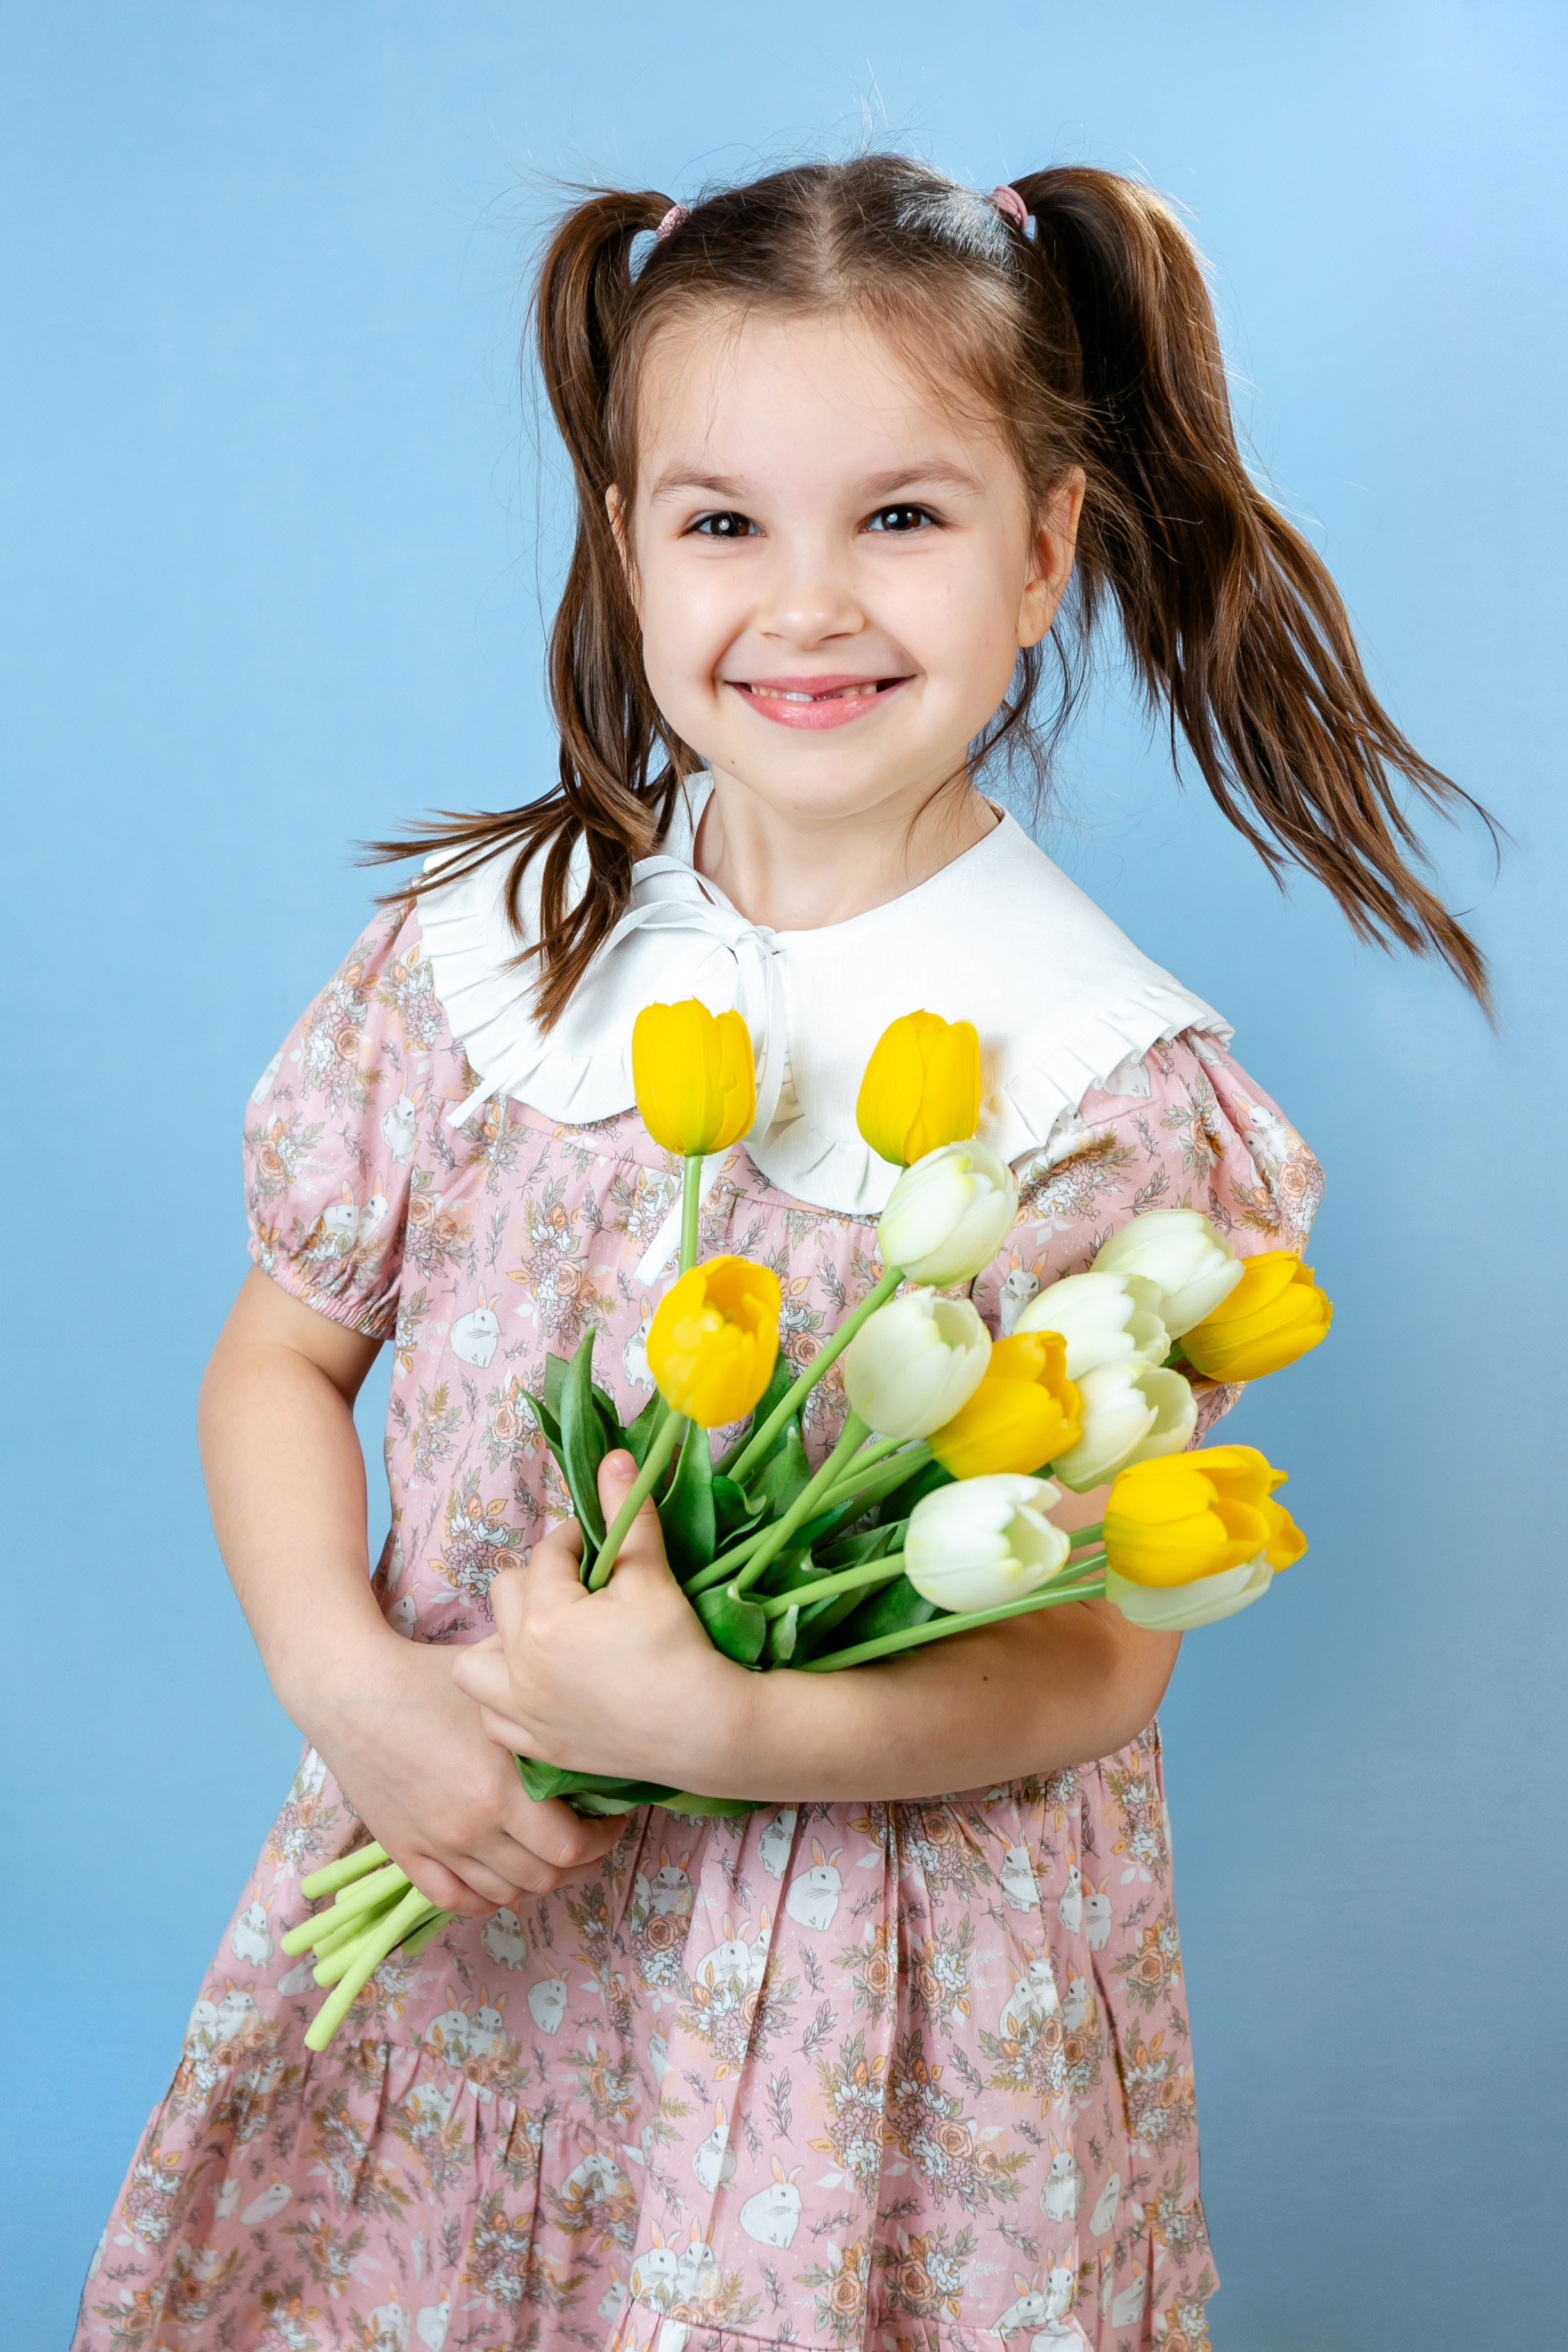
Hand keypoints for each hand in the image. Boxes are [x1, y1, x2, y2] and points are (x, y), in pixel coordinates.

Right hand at [306, 1627, 621, 1916]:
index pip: (570, 1847)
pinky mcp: (405, 1852)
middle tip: (589, 1838)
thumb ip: (545, 1694)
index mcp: (501, 1787)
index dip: (601, 1839)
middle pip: (543, 1879)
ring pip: (504, 1895)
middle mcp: (471, 1826)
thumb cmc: (427, 1675)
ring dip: (536, 1881)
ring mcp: (436, 1844)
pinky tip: (502, 1875)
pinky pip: (455, 1901)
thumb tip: (595, 1698)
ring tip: (549, 1855)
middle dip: (578, 1863)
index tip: (610, 1819)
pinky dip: (486, 1898)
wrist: (350, 1690)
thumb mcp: (497, 1678)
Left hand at [452, 1451, 748, 1789]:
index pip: (547, 1554)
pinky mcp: (538, 1748)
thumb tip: (615, 1457)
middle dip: (539, 1581)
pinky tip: (538, 1687)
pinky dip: (504, 1700)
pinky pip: (492, 1719)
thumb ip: (628, 1513)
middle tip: (582, 1586)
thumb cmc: (679, 1649)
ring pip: (475, 1662)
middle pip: (505, 1595)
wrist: (706, 1730)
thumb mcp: (652, 1574)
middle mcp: (519, 1667)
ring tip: (542, 1635)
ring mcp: (523, 1713)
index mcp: (545, 1619)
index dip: (577, 1540)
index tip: (602, 1545)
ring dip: (501, 1641)